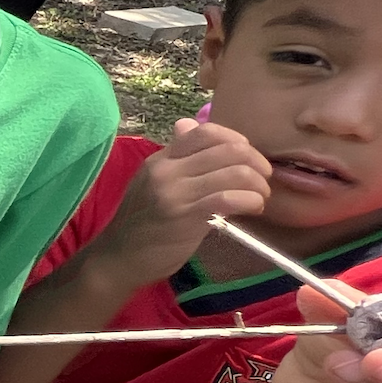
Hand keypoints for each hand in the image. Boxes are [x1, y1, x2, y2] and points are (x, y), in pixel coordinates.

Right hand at [96, 119, 269, 283]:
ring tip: (259, 198)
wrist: (118, 258)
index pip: (204, 131)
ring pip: (235, 173)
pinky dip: (250, 201)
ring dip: (258, 186)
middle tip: (263, 181)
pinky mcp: (184, 216)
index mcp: (161, 159)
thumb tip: (187, 124)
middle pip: (228, 150)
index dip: (236, 139)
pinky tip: (253, 209)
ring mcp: (174, 192)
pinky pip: (228, 198)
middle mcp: (167, 170)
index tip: (247, 158)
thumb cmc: (141, 224)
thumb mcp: (154, 182)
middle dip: (257, 163)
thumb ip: (176, 157)